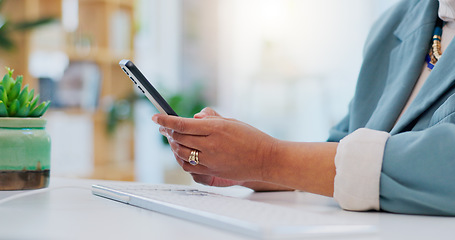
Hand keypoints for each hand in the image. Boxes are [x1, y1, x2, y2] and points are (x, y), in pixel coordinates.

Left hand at [153, 107, 277, 181]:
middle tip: (163, 127)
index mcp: (215, 128)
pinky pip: (189, 166)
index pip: (182, 124)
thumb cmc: (251, 137)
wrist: (265, 159)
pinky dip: (181, 159)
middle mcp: (210, 145)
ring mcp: (210, 160)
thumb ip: (210, 118)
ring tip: (172, 139)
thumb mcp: (231, 121)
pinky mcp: (212, 172)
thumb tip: (193, 118)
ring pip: (181, 153)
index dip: (166, 120)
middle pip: (179, 138)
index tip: (156, 117)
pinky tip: (181, 153)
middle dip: (167, 131)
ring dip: (173, 145)